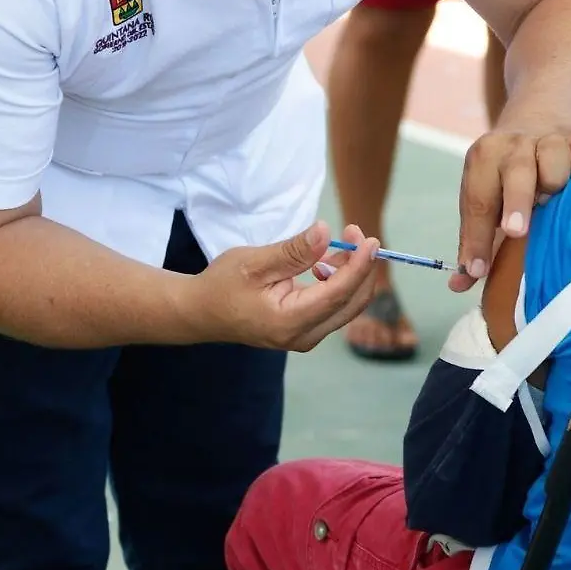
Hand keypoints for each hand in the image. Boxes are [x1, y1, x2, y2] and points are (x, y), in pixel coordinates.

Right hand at [186, 223, 379, 351]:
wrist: (201, 313)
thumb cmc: (223, 285)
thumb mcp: (254, 262)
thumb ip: (293, 251)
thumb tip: (326, 232)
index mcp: (290, 322)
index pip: (339, 294)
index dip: (359, 266)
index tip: (369, 240)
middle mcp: (304, 336)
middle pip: (352, 303)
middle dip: (361, 267)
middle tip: (355, 232)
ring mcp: (306, 337)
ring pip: (346, 305)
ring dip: (351, 273)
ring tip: (340, 242)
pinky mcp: (305, 331)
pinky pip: (334, 306)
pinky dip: (339, 282)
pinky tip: (325, 262)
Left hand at [451, 129, 570, 291]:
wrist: (538, 124)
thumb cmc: (506, 180)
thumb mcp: (484, 202)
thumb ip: (473, 242)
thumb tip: (458, 284)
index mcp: (484, 159)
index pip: (478, 201)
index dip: (477, 237)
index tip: (479, 270)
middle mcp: (514, 145)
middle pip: (517, 171)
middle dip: (517, 202)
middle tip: (517, 232)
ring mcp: (548, 139)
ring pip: (555, 158)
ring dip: (556, 182)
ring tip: (553, 202)